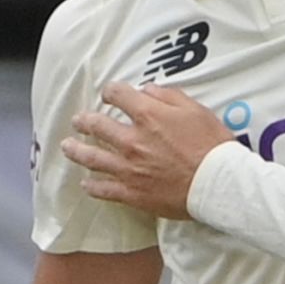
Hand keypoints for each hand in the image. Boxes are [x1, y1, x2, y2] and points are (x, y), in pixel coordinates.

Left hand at [62, 82, 233, 218]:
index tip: (110, 94)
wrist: (217, 184)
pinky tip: (86, 183)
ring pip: (92, 157)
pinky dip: (92, 186)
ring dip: (76, 150)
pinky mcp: (132, 193)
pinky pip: (104, 189)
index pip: (118, 95)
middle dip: (85, 121)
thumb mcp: (195, 110)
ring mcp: (129, 168)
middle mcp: (132, 140)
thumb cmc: (211, 145)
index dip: (111, 91)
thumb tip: (147, 90)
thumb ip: (168, 96)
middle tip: (78, 120)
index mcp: (149, 116)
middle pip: (97, 126)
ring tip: (67, 146)